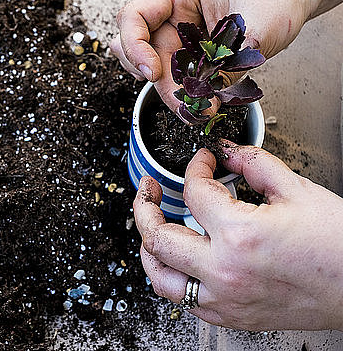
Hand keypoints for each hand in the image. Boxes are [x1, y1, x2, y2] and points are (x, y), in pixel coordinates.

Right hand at [110, 0, 316, 113]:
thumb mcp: (253, 35)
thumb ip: (223, 71)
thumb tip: (202, 104)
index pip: (133, 17)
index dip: (135, 47)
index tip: (153, 73)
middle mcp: (172, 11)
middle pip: (139, 49)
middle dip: (158, 80)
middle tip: (184, 102)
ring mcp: (177, 31)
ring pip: (153, 65)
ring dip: (167, 89)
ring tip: (192, 105)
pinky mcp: (186, 49)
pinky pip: (170, 72)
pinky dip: (177, 90)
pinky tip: (190, 98)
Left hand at [134, 141, 342, 330]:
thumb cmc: (339, 246)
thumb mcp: (297, 191)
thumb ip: (254, 164)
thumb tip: (227, 152)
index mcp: (240, 235)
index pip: (194, 192)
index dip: (194, 168)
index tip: (202, 162)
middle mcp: (224, 271)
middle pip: (157, 237)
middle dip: (145, 206)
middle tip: (148, 190)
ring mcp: (225, 298)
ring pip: (160, 277)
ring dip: (149, 249)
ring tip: (151, 228)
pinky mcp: (232, 315)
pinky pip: (184, 300)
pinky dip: (173, 278)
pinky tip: (178, 261)